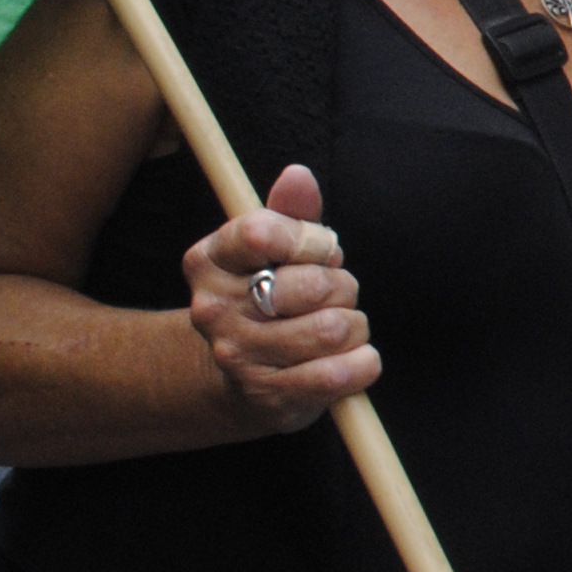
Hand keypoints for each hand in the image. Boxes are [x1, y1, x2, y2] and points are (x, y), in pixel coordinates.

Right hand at [180, 163, 371, 435]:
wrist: (239, 376)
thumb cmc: (271, 298)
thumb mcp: (276, 249)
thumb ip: (291, 211)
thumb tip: (298, 175)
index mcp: (209, 262)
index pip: (265, 231)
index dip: (313, 240)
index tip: (317, 252)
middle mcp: (213, 310)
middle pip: (316, 284)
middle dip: (341, 286)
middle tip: (327, 297)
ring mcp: (238, 357)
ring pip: (335, 328)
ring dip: (354, 325)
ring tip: (335, 328)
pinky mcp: (269, 397)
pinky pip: (342, 372)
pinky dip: (363, 363)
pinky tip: (349, 359)